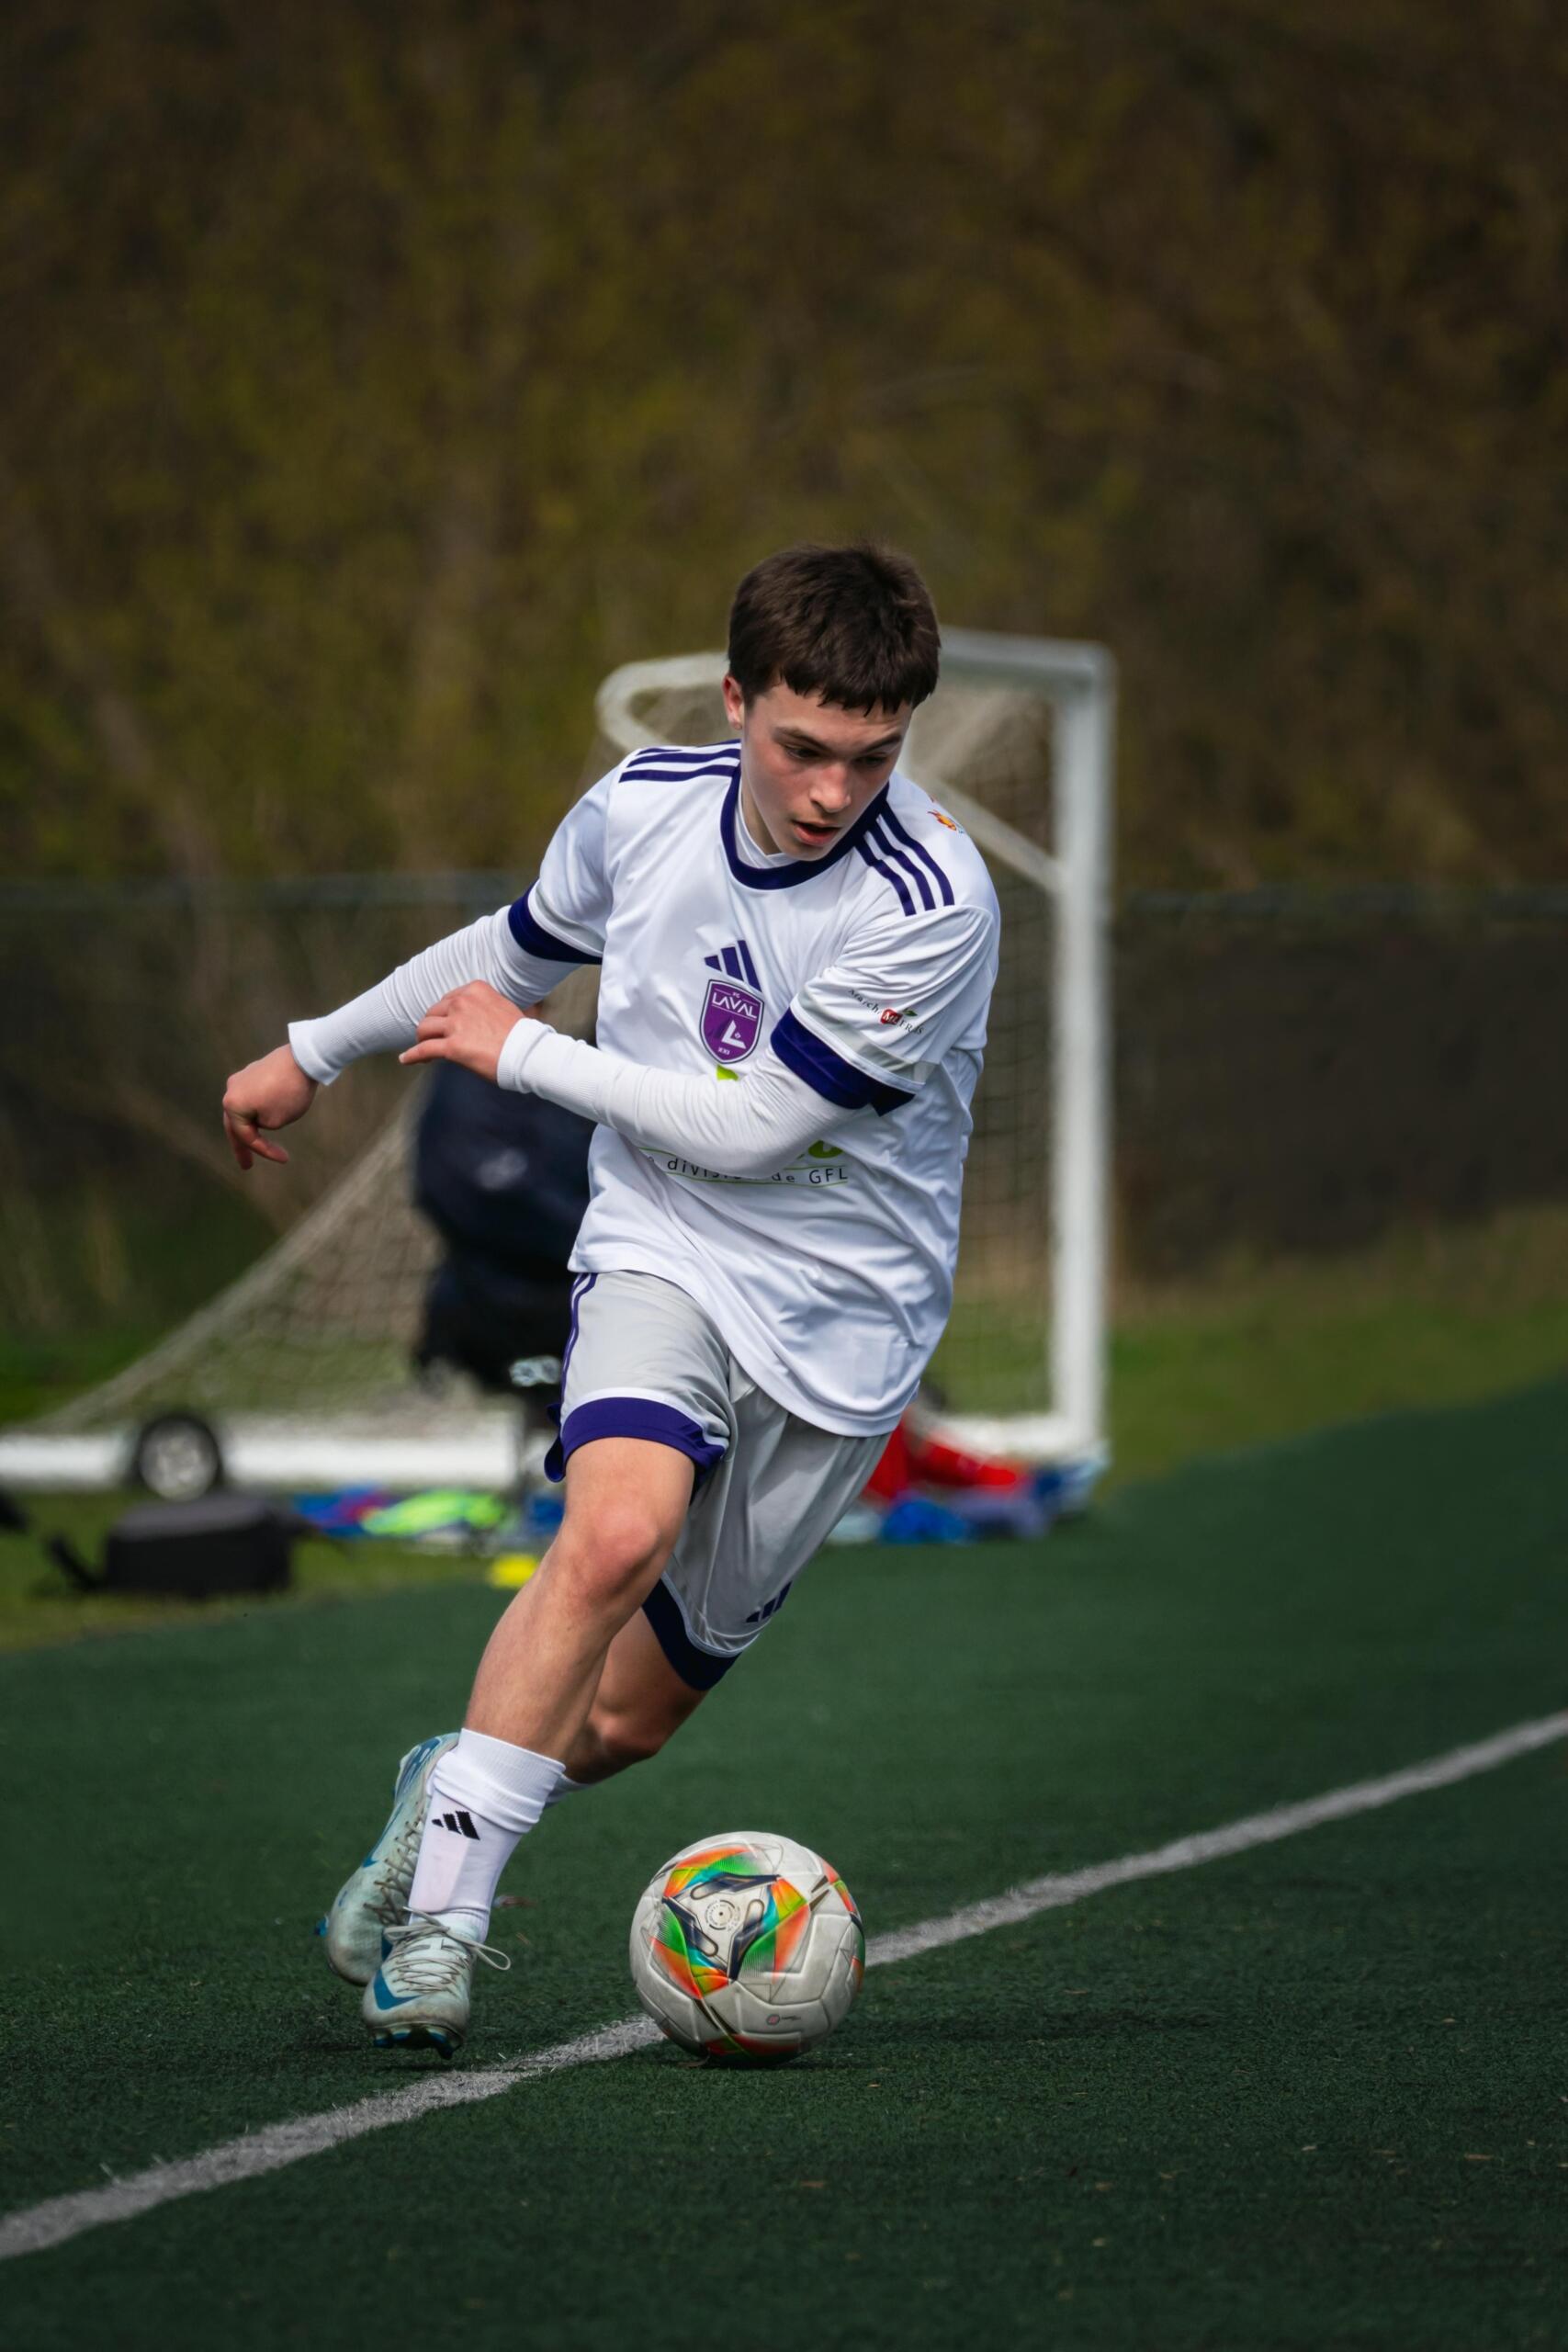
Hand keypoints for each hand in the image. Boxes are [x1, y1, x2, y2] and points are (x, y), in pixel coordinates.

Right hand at [222, 1044, 317, 1170]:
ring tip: (255, 1143)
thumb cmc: (290, 1092)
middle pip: (236, 1124)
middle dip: (243, 1146)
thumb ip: (263, 1125)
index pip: (246, 1136)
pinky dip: (257, 1111)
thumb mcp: (277, 1121)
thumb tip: (260, 1117)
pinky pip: (252, 1097)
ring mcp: (241, 1078)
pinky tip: (262, 1119)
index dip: (264, 1151)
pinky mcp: (254, 1072)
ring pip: (244, 1110)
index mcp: (232, 1104)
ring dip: (251, 1127)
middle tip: (247, 1165)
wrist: (304, 1058)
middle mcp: (231, 1089)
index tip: (285, 1158)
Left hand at [399, 981, 529, 1083]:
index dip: (445, 1013)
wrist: (528, 1052)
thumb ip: (488, 1005)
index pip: (448, 999)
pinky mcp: (452, 1047)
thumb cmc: (522, 1035)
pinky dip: (412, 1056)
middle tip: (435, 1037)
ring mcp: (456, 1024)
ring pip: (424, 1029)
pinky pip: (424, 1050)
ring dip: (422, 1038)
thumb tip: (486, 1014)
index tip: (446, 1023)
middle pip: (433, 1012)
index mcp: (475, 989)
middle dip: (433, 1025)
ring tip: (423, 1047)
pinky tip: (405, 1060)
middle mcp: (462, 1002)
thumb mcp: (505, 1006)